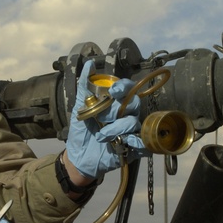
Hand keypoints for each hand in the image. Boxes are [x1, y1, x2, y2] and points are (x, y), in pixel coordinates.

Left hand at [66, 60, 146, 178]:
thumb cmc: (81, 133)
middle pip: (134, 104)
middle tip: (103, 117)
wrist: (78, 158)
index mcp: (114, 105)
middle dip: (117, 110)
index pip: (127, 89)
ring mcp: (130, 131)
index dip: (124, 86)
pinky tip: (125, 143)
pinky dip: (136, 142)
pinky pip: (144, 142)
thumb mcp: (79, 109)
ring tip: (101, 136)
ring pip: (134, 122)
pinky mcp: (133, 148)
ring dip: (117, 128)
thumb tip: (89, 64)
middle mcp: (125, 115)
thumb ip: (84, 87)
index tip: (113, 91)